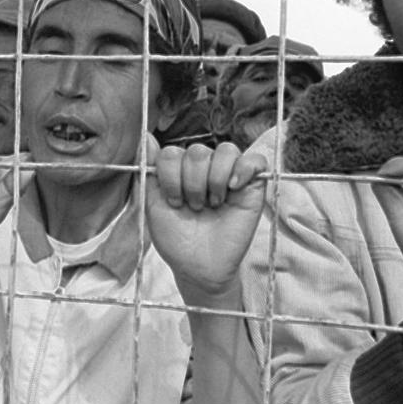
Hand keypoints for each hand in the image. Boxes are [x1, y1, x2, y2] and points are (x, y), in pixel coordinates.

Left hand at [145, 137, 267, 298]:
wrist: (199, 267)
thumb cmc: (176, 238)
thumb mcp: (154, 205)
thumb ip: (150, 170)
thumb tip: (147, 136)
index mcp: (179, 170)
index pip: (172, 152)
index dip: (170, 176)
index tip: (173, 202)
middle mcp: (204, 168)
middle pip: (198, 151)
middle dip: (191, 183)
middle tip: (194, 207)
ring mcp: (229, 175)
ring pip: (226, 150)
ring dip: (214, 179)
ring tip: (212, 204)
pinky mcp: (253, 185)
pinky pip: (255, 160)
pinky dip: (243, 169)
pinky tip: (232, 189)